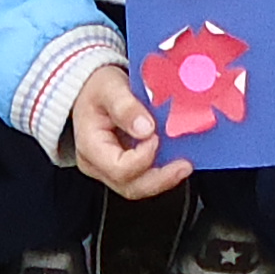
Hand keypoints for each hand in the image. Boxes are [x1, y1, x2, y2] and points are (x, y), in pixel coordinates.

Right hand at [67, 62, 188, 198]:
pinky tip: (175, 160)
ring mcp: (109, 170)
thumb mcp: (109, 87)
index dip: (142, 157)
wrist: (90, 89)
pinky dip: (161, 171)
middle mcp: (97, 164)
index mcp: (90, 146)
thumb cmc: (96, 88)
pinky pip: (142, 177)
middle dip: (160, 178)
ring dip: (164, 178)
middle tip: (184, 165)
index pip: (118, 168)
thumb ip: (126, 106)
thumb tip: (145, 128)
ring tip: (184, 164)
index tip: (156, 136)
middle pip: (130, 186)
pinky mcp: (122, 168)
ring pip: (138, 186)